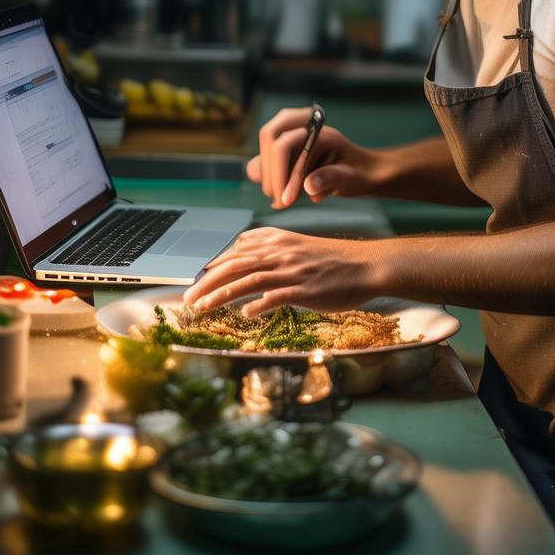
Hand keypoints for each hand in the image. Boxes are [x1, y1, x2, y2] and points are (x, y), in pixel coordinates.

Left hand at [182, 227, 383, 316]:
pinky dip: (258, 305)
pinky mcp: (305, 289)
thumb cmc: (333, 259)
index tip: (195, 281)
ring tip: (202, 307)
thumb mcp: (298, 244)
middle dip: (206, 282)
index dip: (212, 267)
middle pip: (234, 265)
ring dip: (220, 294)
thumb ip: (270, 246)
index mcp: (278, 240)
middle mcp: (281, 252)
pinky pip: (276, 296)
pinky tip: (246, 315)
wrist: (367, 265)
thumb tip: (241, 248)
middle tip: (187, 299)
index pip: (235, 251)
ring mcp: (292, 271)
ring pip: (247, 280)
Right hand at [246, 106, 377, 208]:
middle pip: (268, 138)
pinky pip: (266, 159)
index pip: (287, 142)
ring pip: (264, 150)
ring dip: (268, 177)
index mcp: (319, 130)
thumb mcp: (350, 177)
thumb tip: (308, 186)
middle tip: (280, 201)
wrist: (362, 171)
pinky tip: (282, 193)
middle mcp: (302, 125)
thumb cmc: (358, 172)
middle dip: (270, 173)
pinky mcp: (285, 148)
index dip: (281, 172)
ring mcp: (291, 134)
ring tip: (283, 200)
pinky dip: (270, 177)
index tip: (284, 200)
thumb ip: (330, 178)